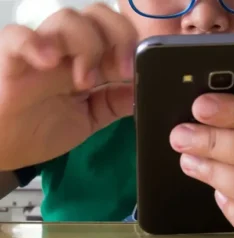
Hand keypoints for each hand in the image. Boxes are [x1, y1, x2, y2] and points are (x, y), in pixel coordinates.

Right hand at [0, 3, 136, 169]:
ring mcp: (40, 52)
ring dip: (85, 43)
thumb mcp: (87, 120)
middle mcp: (67, 50)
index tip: (134, 72)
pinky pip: (17, 36)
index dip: (131, 44)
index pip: (115, 32)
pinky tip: (49, 61)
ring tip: (83, 81)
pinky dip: (34, 43)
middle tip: (118, 70)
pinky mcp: (9, 58)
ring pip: (66, 19)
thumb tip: (142, 91)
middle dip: (116, 35)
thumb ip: (113, 104)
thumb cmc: (41, 129)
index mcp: (88, 61)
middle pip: (97, 16)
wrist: (2, 148)